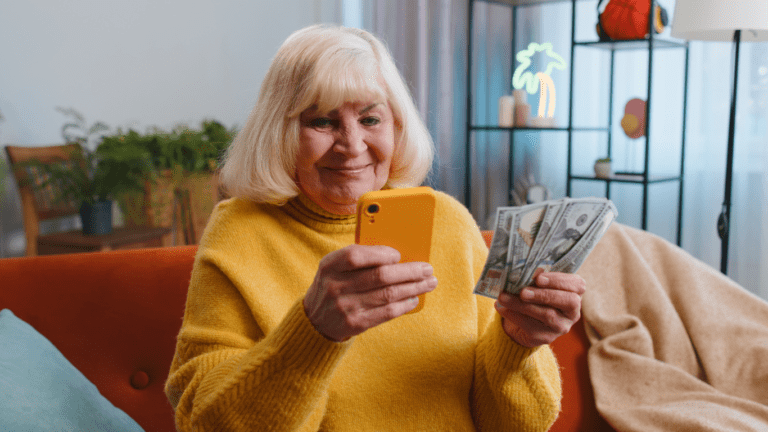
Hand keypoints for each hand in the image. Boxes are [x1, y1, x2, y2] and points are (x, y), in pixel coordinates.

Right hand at [303, 244, 437, 341]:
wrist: (314, 321)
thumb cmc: (333, 286)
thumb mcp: (334, 268)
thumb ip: (359, 259)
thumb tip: (397, 257)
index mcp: (329, 266)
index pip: (355, 255)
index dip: (380, 254)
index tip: (399, 255)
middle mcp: (335, 286)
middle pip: (379, 276)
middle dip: (409, 271)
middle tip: (427, 269)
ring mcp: (345, 307)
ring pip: (387, 294)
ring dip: (413, 288)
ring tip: (428, 283)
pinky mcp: (355, 324)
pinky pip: (386, 313)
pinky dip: (404, 305)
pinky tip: (414, 299)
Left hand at [494, 272, 584, 347]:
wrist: (522, 322)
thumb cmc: (532, 295)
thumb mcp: (536, 285)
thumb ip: (536, 278)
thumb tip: (528, 270)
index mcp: (574, 293)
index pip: (578, 285)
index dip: (559, 280)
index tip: (539, 277)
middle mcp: (573, 312)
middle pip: (569, 301)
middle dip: (545, 294)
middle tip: (523, 292)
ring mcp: (561, 326)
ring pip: (548, 315)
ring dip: (523, 305)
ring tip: (503, 297)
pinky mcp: (547, 338)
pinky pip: (531, 326)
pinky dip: (513, 315)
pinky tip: (501, 307)